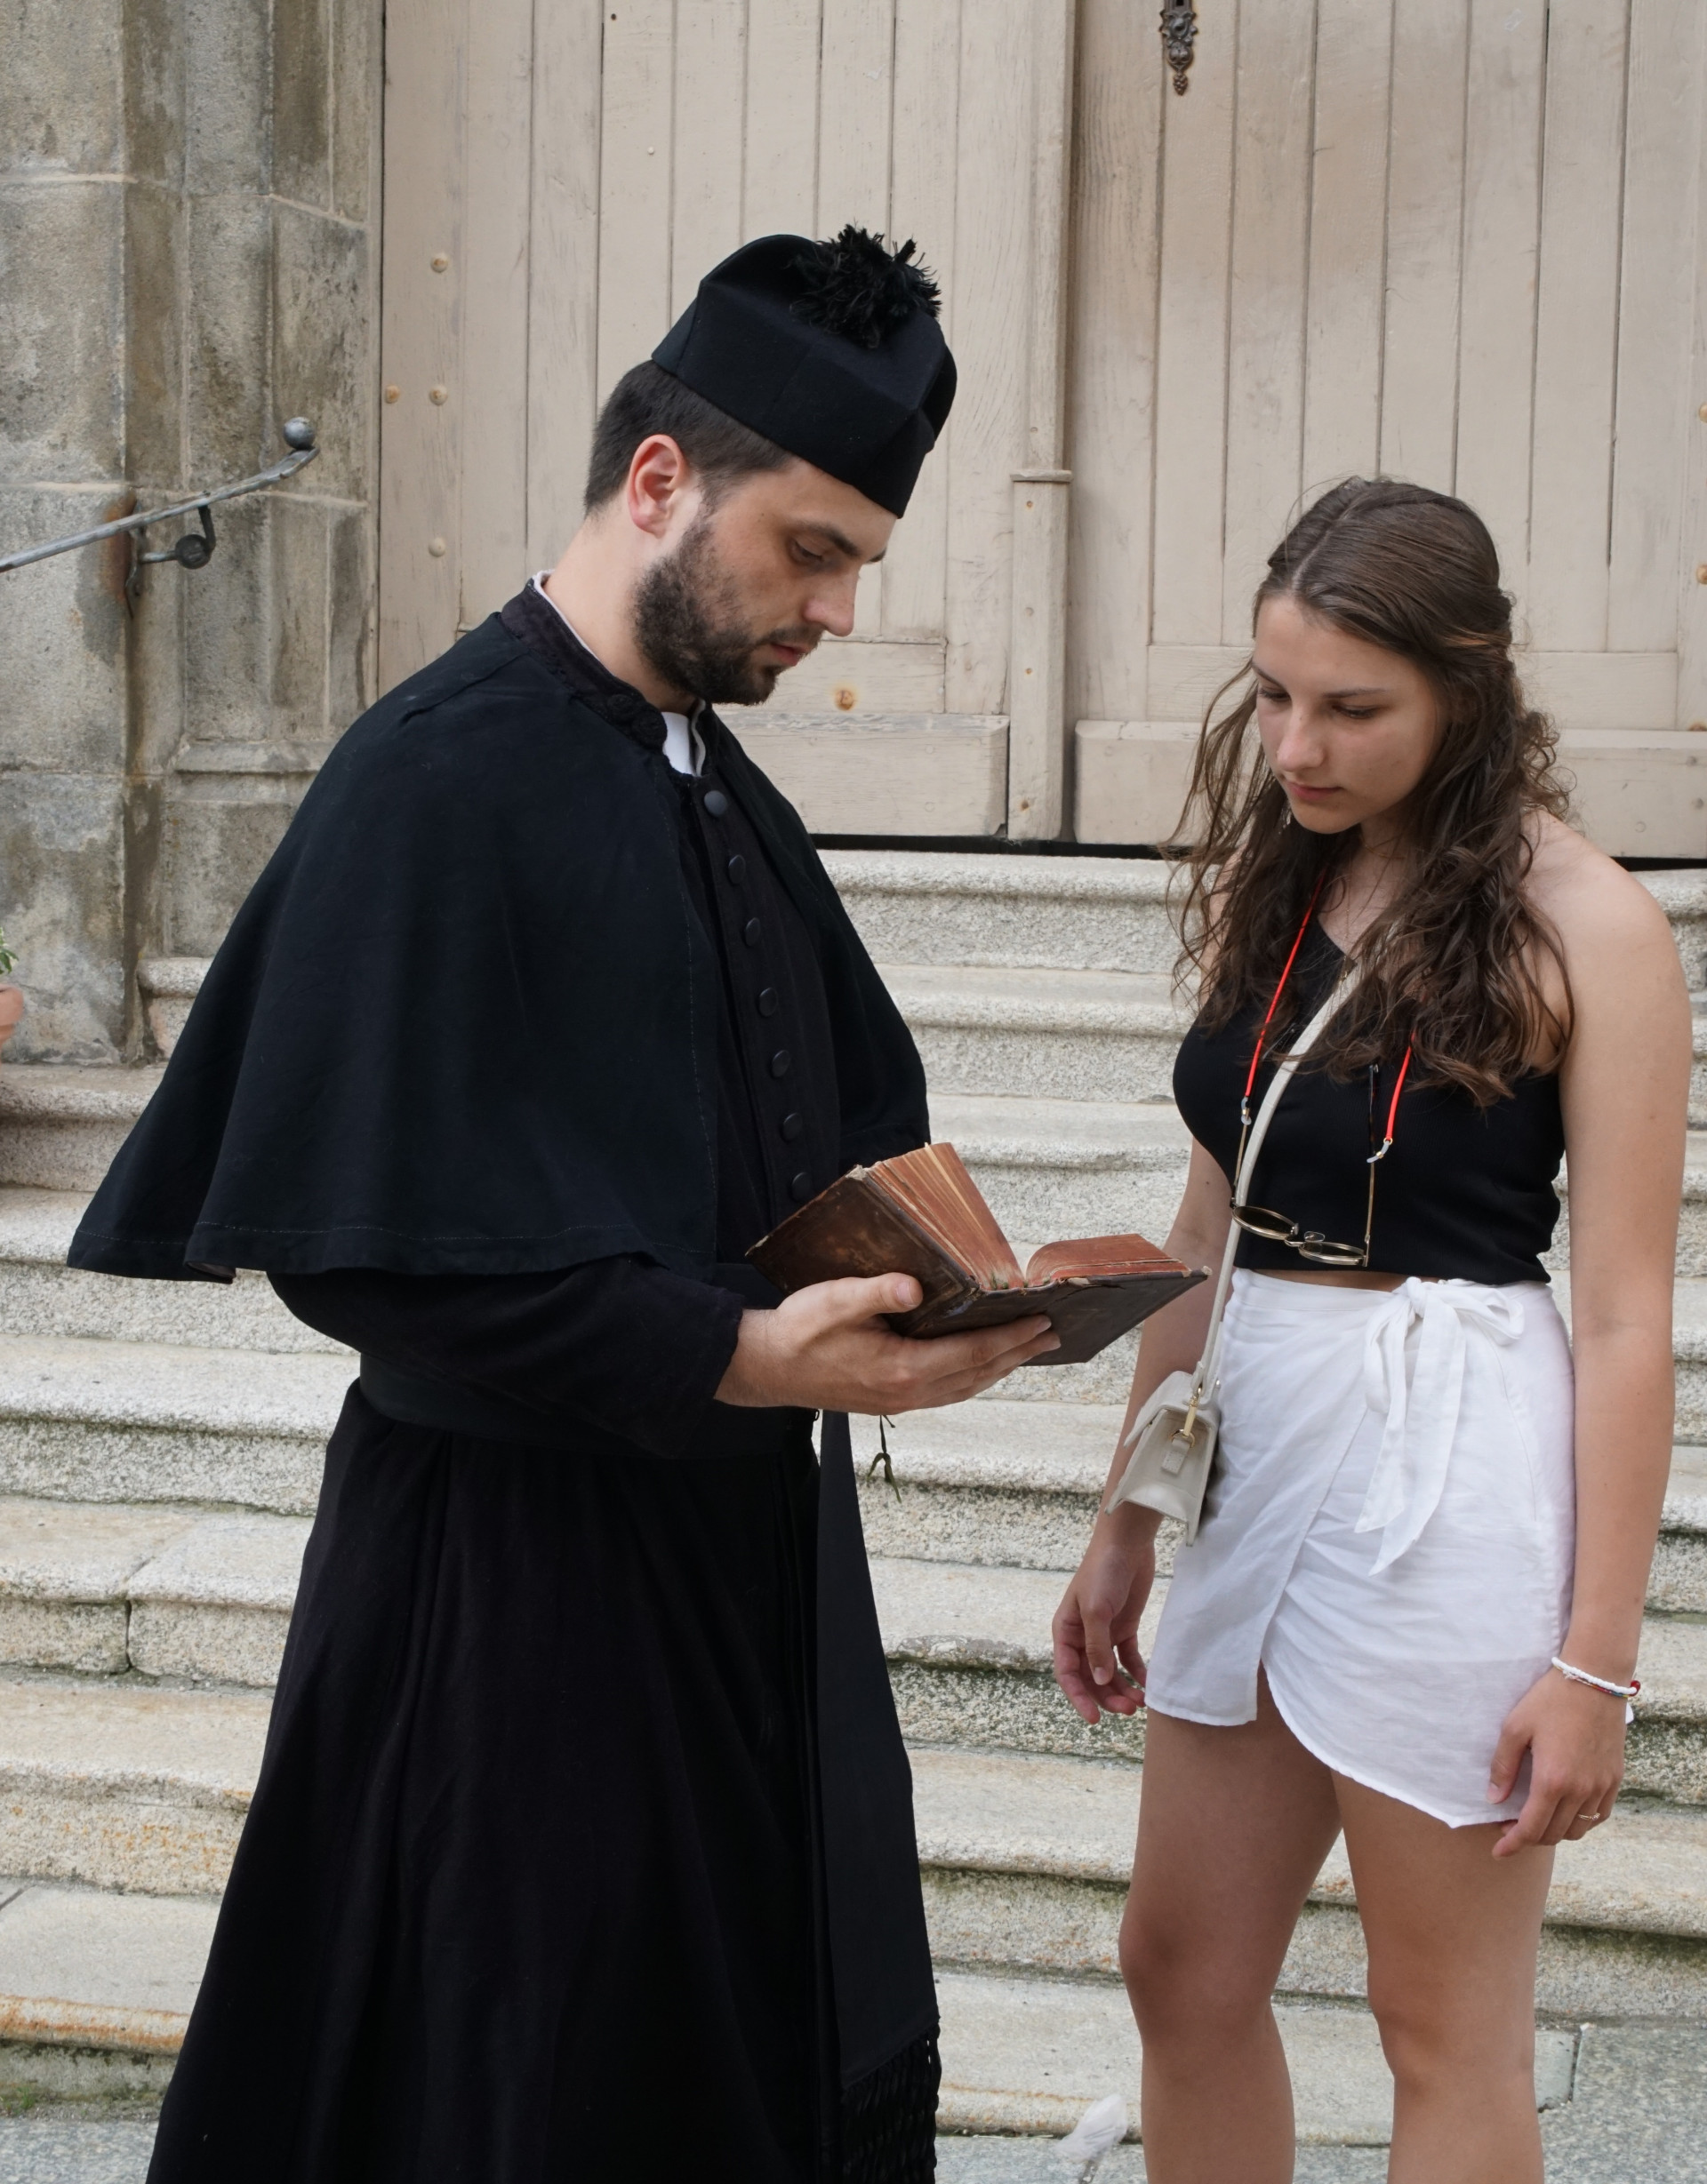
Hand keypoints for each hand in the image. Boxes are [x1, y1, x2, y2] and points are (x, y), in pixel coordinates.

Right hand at [715, 1272, 1058, 1412]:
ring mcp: (901, 1400)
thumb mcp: (835, 1301)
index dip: (1011, 1337)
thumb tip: (913, 1286)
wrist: (766, 1368)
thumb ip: (876, 1292)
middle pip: (979, 1374)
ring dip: (1000, 1368)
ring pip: (966, 1387)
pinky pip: (947, 1392)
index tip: (1042, 1321)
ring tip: (1027, 1349)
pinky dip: (973, 1377)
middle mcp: (908, 1391)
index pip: (973, 1353)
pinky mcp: (892, 1400)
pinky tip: (980, 1366)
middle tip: (1053, 1334)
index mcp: (902, 1368)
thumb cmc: (799, 1331)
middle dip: (1018, 1353)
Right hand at [1053, 1509, 1156, 1722]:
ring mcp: (1104, 1632)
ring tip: (1141, 1702)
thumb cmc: (1102, 1572)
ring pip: (1110, 1671)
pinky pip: (1129, 1658)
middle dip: (1107, 1696)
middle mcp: (1082, 1635)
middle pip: (1091, 1677)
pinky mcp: (1125, 1627)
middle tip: (1129, 1710)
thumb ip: (1097, 1647)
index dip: (1079, 1697)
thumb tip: (1099, 1681)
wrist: (1127, 1543)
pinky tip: (1148, 1685)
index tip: (1095, 1718)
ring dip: (1123, 1689)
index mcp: (1065, 1630)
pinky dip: (1138, 1673)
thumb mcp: (1096, 1610)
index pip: (1067, 1673)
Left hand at [1487, 1667, 1627, 1856]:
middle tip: (1509, 1828)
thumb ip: (1503, 1768)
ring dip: (1555, 1833)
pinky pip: (1598, 1815)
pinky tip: (1566, 1812)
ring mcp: (1601, 1786)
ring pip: (1578, 1829)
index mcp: (1553, 1781)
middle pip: (1554, 1834)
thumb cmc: (1549, 1700)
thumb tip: (1494, 1799)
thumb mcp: (1515, 1728)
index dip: (1512, 1845)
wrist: (1593, 1679)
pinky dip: (1580, 1822)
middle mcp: (1580, 1790)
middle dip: (1529, 1838)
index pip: (1531, 1828)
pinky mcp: (1614, 1778)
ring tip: (1536, 1820)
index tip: (1498, 1852)